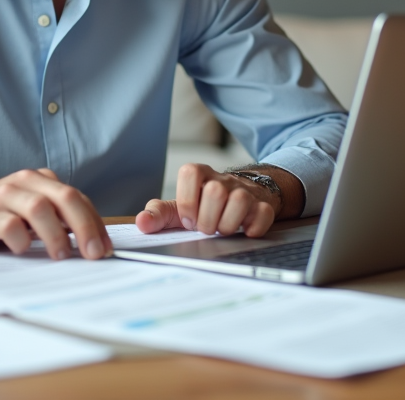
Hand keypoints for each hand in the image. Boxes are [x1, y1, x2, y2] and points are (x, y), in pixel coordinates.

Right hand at [0, 168, 111, 259]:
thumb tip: (93, 244)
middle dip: (84, 227)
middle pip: (64, 198)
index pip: (77, 198)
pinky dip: (21, 241)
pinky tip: (23, 250)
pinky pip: (10, 226)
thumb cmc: (2, 215)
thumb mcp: (33, 210)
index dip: (95, 223)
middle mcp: (25, 182)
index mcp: (42, 180)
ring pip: (39, 209)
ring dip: (56, 235)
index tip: (105, 248)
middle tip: (93, 254)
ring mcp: (5, 196)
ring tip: (62, 255)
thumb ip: (58, 218)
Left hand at [135, 163, 278, 237]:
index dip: (187, 201)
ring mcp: (245, 191)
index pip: (190, 172)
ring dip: (228, 225)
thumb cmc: (204, 205)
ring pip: (240, 200)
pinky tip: (244, 232)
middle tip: (206, 228)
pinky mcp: (263, 205)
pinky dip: (254, 227)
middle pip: (215, 191)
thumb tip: (142, 223)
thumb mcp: (179, 207)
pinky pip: (263, 213)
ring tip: (222, 230)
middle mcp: (222, 180)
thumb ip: (159, 214)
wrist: (240, 197)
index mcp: (200, 175)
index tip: (188, 221)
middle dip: (208, 220)